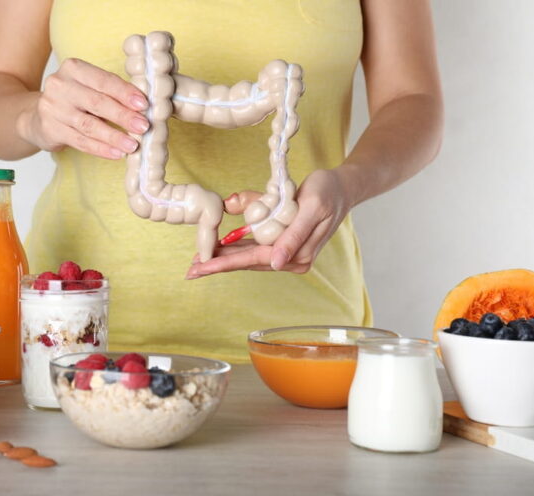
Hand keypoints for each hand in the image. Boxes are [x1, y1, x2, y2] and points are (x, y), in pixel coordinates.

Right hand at [16, 58, 149, 158]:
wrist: (37, 115)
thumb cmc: (74, 100)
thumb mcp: (88, 87)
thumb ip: (111, 92)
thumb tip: (144, 107)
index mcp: (73, 69)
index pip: (103, 80)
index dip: (124, 93)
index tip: (144, 105)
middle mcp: (60, 85)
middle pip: (97, 102)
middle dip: (123, 116)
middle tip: (143, 126)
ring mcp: (52, 108)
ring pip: (89, 125)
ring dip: (114, 136)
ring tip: (132, 145)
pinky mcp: (50, 129)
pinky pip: (80, 141)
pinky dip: (101, 149)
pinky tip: (116, 153)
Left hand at [185, 167, 355, 277]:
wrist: (343, 187)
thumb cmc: (328, 192)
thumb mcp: (311, 208)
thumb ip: (293, 235)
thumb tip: (275, 263)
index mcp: (298, 253)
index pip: (254, 259)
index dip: (225, 263)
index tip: (202, 267)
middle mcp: (292, 258)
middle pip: (248, 262)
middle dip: (219, 265)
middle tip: (190, 271)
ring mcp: (288, 253)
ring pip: (249, 257)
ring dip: (224, 259)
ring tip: (198, 263)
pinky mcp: (284, 244)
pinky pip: (255, 248)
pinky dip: (236, 248)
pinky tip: (219, 250)